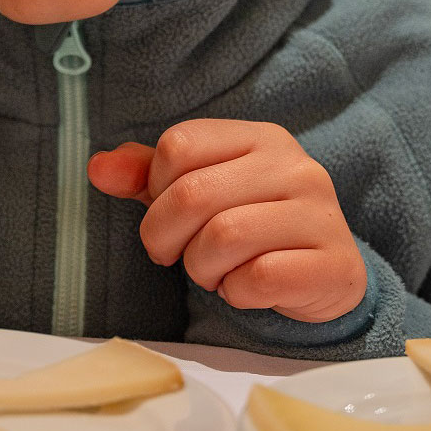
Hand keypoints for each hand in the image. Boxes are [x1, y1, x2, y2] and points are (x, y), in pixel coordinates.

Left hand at [88, 120, 366, 322]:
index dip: (154, 189)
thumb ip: (147, 178)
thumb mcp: (201, 194)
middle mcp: (295, 166)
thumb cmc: (253, 229)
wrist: (326, 276)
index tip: (169, 216)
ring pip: (224, 236)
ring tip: (216, 272)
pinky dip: (238, 293)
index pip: (178, 145)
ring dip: (202, 269)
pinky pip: (259, 278)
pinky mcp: (333, 263)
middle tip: (177, 257)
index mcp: (260, 138)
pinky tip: (248, 289)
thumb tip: (97, 168)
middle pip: (193, 193)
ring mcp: (320, 213)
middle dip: (166, 237)